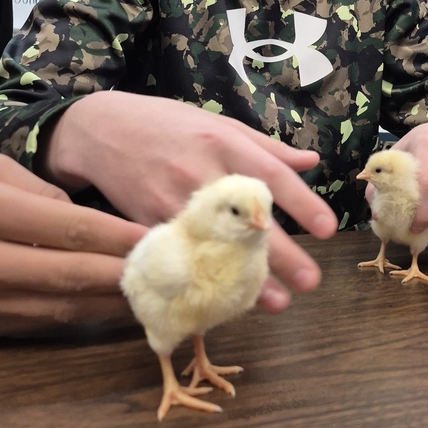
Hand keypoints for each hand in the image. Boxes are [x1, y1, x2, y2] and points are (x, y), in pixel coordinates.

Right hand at [0, 155, 145, 340]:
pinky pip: (37, 325)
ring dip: (110, 306)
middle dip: (125, 277)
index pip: (69, 229)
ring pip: (59, 310)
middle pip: (71, 276)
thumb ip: (41, 191)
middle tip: (168, 275)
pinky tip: (109, 309)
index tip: (159, 240)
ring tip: (150, 296)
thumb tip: (90, 223)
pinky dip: (79, 318)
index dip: (120, 238)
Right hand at [42, 93, 337, 311]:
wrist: (100, 130)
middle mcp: (200, 172)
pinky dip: (204, 278)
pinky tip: (224, 299)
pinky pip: (181, 256)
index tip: (327, 229)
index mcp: (224, 143)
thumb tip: (311, 162)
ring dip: (245, 278)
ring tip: (276, 303)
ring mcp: (171, 201)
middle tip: (311, 281)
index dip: (301, 203)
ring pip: (215, 246)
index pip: (270, 176)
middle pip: (247, 218)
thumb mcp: (218, 124)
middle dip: (282, 253)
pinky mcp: (146, 223)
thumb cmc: (167, 125)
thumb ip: (266, 147)